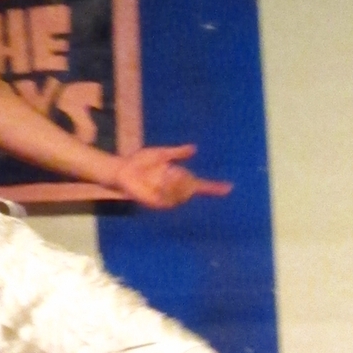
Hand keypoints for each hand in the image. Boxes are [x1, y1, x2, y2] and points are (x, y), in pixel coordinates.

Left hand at [110, 144, 232, 209]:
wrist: (123, 169)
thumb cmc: (140, 161)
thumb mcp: (161, 153)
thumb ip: (177, 152)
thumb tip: (194, 148)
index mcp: (179, 178)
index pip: (201, 186)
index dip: (215, 188)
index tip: (229, 187)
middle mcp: (176, 190)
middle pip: (192, 188)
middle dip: (184, 178)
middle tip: (169, 170)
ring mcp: (167, 198)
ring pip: (182, 194)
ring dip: (174, 182)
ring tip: (162, 174)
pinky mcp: (157, 203)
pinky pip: (170, 199)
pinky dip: (166, 188)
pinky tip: (157, 181)